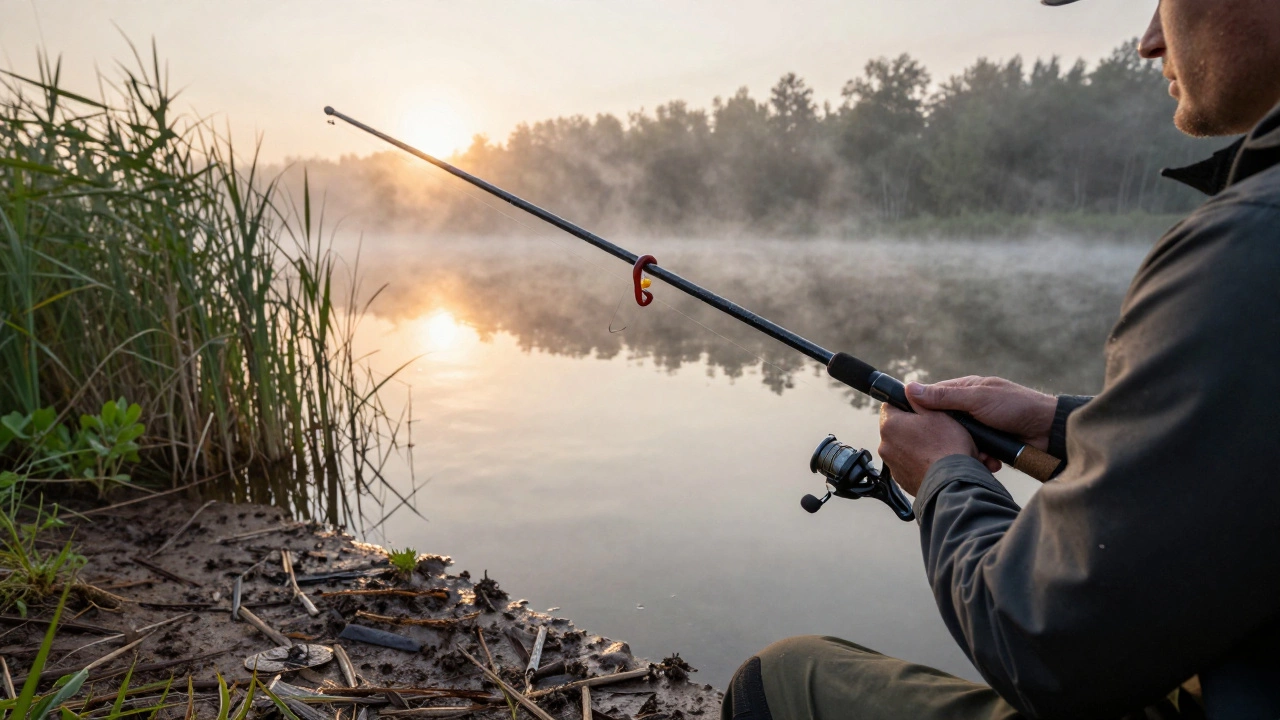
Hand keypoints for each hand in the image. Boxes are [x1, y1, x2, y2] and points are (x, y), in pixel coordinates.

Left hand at [878, 394, 976, 495]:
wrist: (953, 483)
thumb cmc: (947, 446)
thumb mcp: (938, 413)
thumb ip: (919, 399)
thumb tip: (909, 389)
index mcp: (890, 424)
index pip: (890, 405)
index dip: (906, 405)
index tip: (920, 409)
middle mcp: (885, 445)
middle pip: (896, 428)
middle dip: (911, 426)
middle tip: (934, 429)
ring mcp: (892, 465)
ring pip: (902, 448)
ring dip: (915, 446)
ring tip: (937, 448)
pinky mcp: (902, 480)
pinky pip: (909, 465)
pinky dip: (919, 463)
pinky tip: (935, 463)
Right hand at [908, 377, 1057, 468]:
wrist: (1049, 431)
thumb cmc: (1016, 406)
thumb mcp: (978, 399)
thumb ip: (945, 396)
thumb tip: (910, 388)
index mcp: (964, 390)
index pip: (931, 398)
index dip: (922, 410)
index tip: (914, 424)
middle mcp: (968, 408)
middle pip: (942, 424)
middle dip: (947, 436)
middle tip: (951, 443)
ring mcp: (978, 427)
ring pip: (957, 442)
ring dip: (966, 450)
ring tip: (977, 454)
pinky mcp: (988, 445)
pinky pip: (973, 454)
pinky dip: (980, 459)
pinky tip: (988, 461)